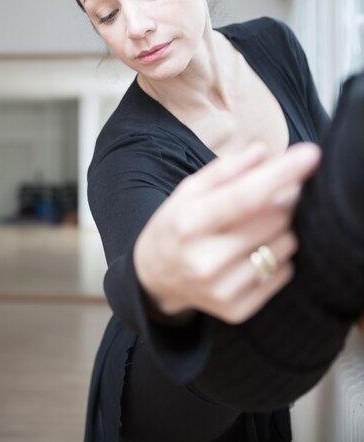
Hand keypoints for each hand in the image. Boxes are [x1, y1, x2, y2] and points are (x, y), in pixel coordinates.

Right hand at [133, 142, 320, 323]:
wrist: (154, 278)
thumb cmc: (176, 225)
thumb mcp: (188, 191)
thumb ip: (225, 170)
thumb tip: (262, 153)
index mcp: (189, 224)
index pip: (244, 196)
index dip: (281, 175)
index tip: (310, 155)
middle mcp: (205, 260)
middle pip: (274, 219)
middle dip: (283, 198)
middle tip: (274, 193)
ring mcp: (222, 289)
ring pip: (285, 245)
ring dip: (281, 228)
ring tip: (257, 225)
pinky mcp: (237, 310)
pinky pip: (284, 272)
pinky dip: (277, 256)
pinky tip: (253, 251)